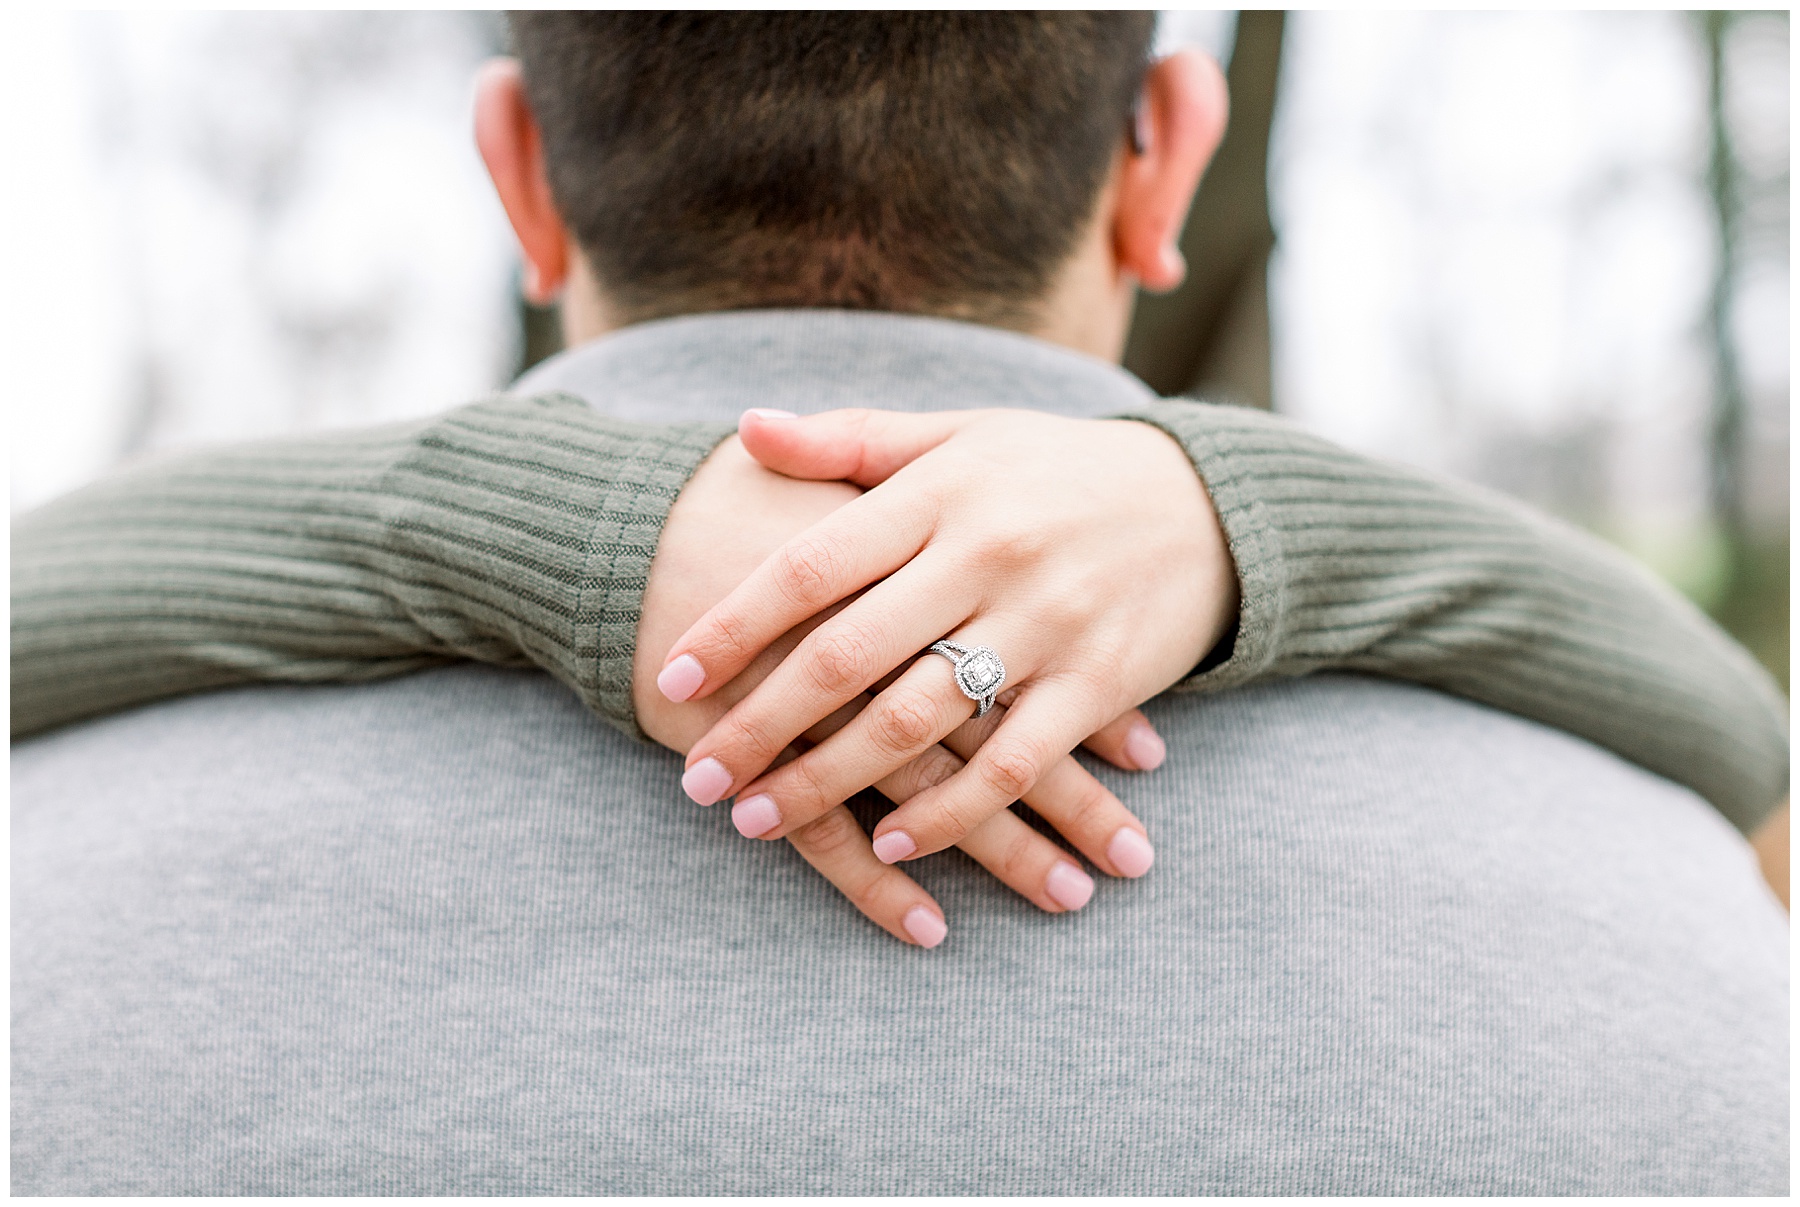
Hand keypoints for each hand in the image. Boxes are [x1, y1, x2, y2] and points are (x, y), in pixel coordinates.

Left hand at [659, 407, 1236, 867]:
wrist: (1205, 503)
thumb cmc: (1056, 469)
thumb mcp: (959, 436)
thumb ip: (851, 441)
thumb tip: (743, 429)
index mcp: (939, 492)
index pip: (812, 563)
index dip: (733, 624)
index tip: (672, 676)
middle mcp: (986, 555)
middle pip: (846, 656)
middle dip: (759, 726)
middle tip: (697, 779)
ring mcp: (1045, 623)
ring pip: (917, 720)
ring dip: (828, 782)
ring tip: (757, 821)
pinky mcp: (1097, 684)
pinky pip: (1011, 764)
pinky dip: (947, 814)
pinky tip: (890, 845)